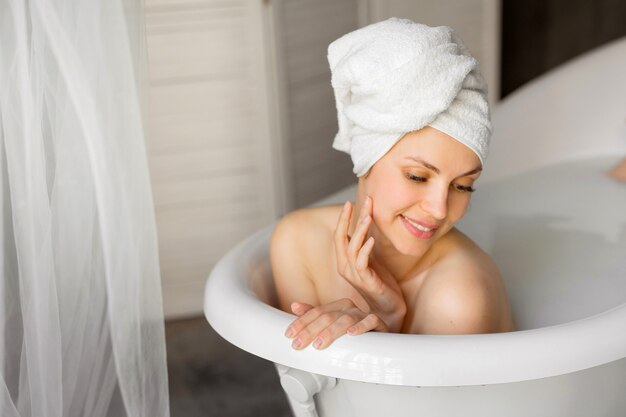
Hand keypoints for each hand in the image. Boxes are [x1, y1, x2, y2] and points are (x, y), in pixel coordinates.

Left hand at [284, 299, 386, 349]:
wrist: (380, 336)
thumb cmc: (353, 331)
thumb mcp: (332, 324)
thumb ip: (314, 316)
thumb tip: (294, 306)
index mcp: (337, 306)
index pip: (316, 312)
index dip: (301, 322)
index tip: (289, 335)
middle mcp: (349, 307)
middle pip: (327, 317)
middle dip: (310, 331)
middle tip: (298, 344)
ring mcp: (362, 314)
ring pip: (346, 319)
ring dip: (331, 332)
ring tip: (319, 344)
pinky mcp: (378, 322)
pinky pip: (370, 321)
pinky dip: (361, 327)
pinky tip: (352, 334)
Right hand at [334, 197, 406, 331]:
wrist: (389, 309)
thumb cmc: (380, 283)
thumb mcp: (370, 259)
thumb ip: (364, 244)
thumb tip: (366, 221)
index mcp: (344, 261)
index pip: (339, 236)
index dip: (343, 219)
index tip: (349, 203)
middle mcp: (345, 267)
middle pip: (341, 239)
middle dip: (347, 220)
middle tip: (356, 203)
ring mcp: (354, 276)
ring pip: (352, 249)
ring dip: (359, 231)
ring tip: (368, 216)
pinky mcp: (366, 282)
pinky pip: (362, 263)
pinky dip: (366, 250)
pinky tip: (372, 240)